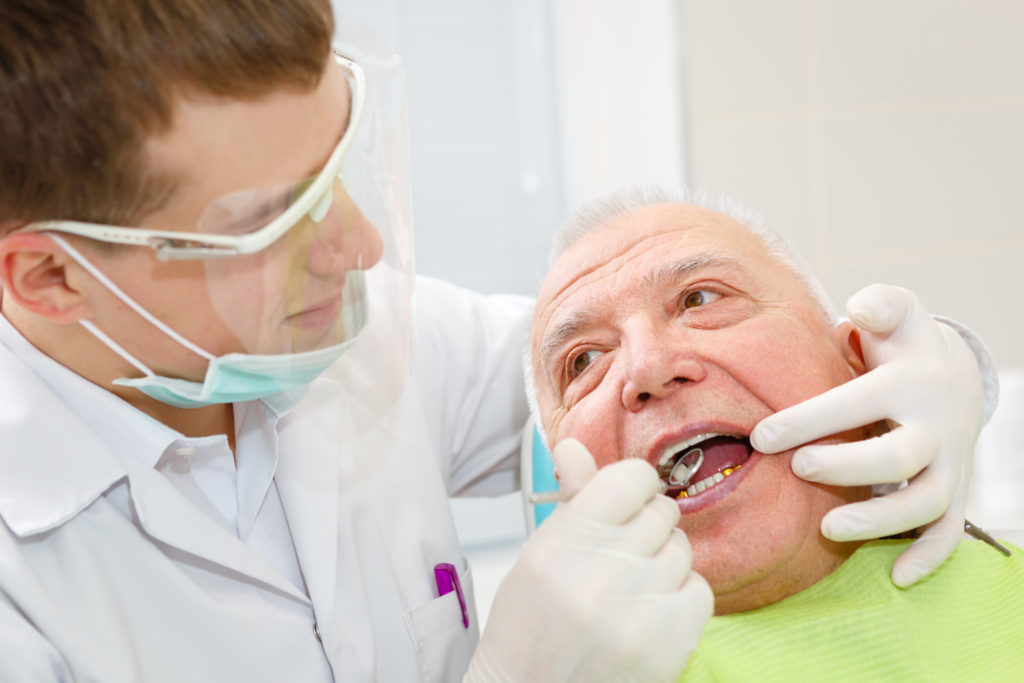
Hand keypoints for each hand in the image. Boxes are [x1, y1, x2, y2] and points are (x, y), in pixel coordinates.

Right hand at [466, 439, 712, 681]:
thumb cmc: (530, 622)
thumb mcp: (540, 552)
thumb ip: (571, 498)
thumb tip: (573, 447)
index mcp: (565, 541)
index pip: (631, 479)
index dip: (633, 485)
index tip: (626, 499)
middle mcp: (603, 572)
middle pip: (661, 513)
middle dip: (644, 527)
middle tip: (620, 555)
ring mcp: (639, 610)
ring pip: (682, 551)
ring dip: (662, 564)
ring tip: (629, 589)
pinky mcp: (668, 644)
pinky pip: (700, 590)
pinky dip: (680, 598)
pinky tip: (649, 612)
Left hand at [750, 284, 984, 586]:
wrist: (956, 374)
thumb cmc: (903, 343)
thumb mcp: (898, 310)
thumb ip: (880, 304)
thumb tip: (860, 311)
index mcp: (912, 381)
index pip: (861, 401)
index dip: (812, 419)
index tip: (761, 435)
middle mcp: (935, 425)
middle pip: (899, 456)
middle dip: (848, 467)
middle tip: (799, 468)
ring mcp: (948, 462)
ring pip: (927, 502)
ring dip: (880, 520)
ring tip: (827, 529)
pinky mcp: (953, 489)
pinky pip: (949, 530)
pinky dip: (928, 556)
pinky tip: (896, 577)